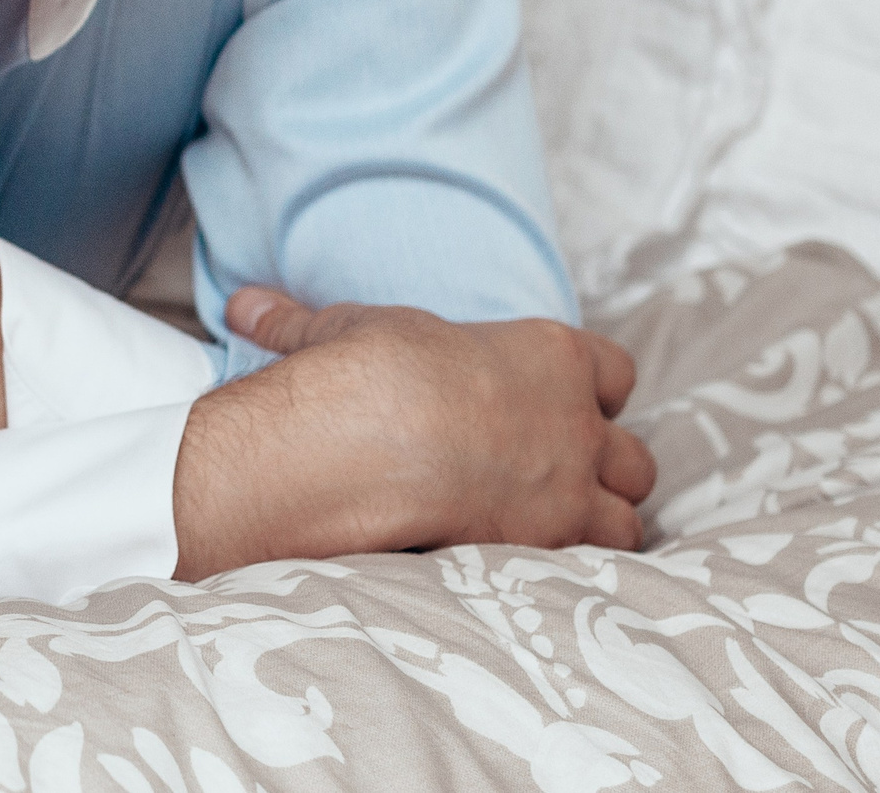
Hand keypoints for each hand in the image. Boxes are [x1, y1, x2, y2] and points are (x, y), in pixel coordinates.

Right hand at [171, 293, 656, 578]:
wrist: (373, 438)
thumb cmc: (367, 371)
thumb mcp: (340, 332)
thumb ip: (305, 323)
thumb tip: (244, 306)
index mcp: (547, 354)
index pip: (613, 371)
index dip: (590, 391)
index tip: (556, 404)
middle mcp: (576, 421)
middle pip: (635, 455)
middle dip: (605, 471)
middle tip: (557, 480)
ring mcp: (571, 486)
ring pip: (630, 517)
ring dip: (600, 526)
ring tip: (553, 535)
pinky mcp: (550, 543)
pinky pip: (600, 563)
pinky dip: (578, 570)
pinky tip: (536, 572)